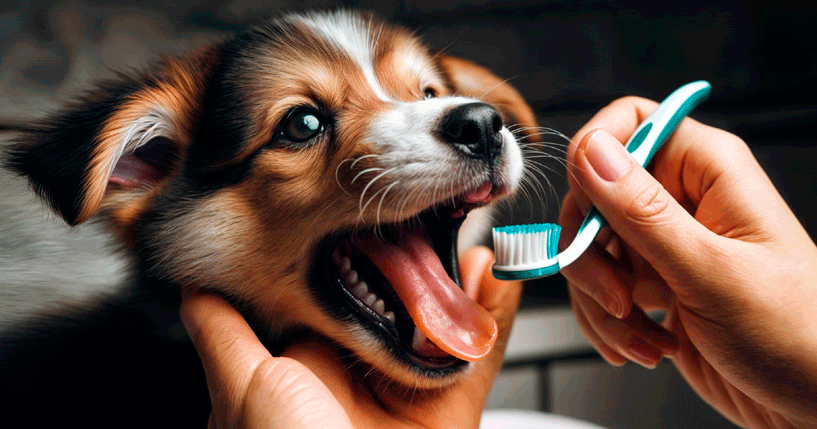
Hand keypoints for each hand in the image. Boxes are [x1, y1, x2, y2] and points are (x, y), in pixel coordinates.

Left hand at [181, 246, 521, 428]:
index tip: (379, 214)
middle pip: (402, 307)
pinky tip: (501, 281)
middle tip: (438, 218)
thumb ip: (225, 337)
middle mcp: (361, 375)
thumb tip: (195, 286)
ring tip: (476, 238)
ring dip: (464, 284)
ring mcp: (407, 395)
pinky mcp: (449, 416)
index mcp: (310, 365)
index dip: (363, 255)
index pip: (340, 296)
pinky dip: (494, 323)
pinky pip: (477, 363)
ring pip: (445, 327)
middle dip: (424, 264)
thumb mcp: (240, 390)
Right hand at [560, 96, 816, 427]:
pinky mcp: (651, 284)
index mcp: (708, 172)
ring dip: (600, 301)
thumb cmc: (798, 337)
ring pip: (589, 249)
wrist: (812, 404)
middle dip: (590, 254)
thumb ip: (644, 212)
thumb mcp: (713, 272)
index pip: (630, 122)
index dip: (594, 155)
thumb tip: (593, 152)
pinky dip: (608, 323)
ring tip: (641, 334)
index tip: (586, 208)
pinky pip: (598, 288)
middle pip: (593, 195)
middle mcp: (682, 201)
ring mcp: (664, 244)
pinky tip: (643, 344)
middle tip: (615, 294)